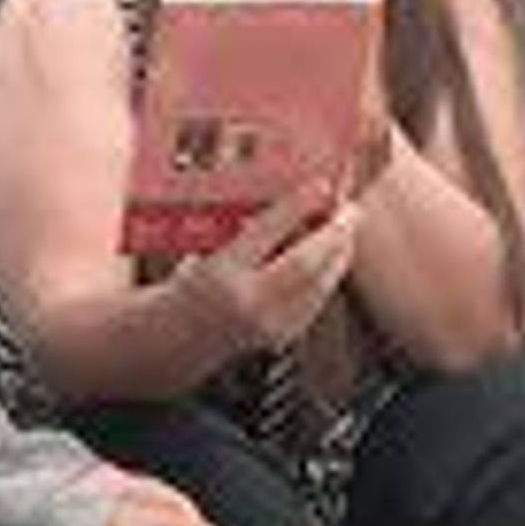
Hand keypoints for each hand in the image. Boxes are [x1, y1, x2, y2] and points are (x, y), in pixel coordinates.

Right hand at [164, 177, 357, 357]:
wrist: (174, 341)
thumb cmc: (188, 288)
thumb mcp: (203, 252)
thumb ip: (242, 230)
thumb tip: (288, 199)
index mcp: (219, 273)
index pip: (266, 232)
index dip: (299, 205)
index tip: (321, 183)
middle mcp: (246, 302)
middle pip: (306, 263)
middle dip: (335, 232)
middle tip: (350, 207)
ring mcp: (268, 325)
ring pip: (321, 284)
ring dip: (340, 253)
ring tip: (347, 228)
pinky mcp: (283, 337)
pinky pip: (317, 301)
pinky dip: (330, 275)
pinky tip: (334, 257)